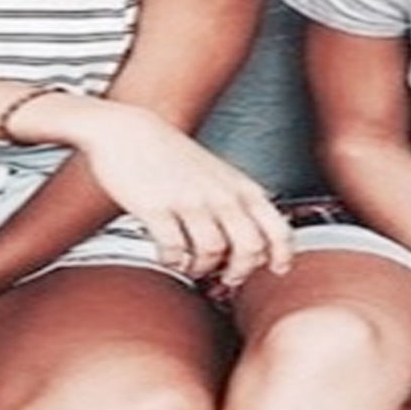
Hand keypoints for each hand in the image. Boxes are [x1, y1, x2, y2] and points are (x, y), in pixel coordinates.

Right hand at [75, 104, 293, 286]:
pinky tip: (169, 257)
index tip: (276, 269)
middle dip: (240, 271)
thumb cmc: (175, 156)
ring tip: (191, 266)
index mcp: (241, 187)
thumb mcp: (221, 175)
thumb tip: (254, 245)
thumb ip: (240, 203)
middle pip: (250, 247)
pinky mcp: (157, 208)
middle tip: (228, 278)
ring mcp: (189, 201)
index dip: (281, 255)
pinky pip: (173, 249)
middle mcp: (220, 194)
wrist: (129, 131)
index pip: (277, 228)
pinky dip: (173, 261)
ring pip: (213, 251)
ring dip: (202, 268)